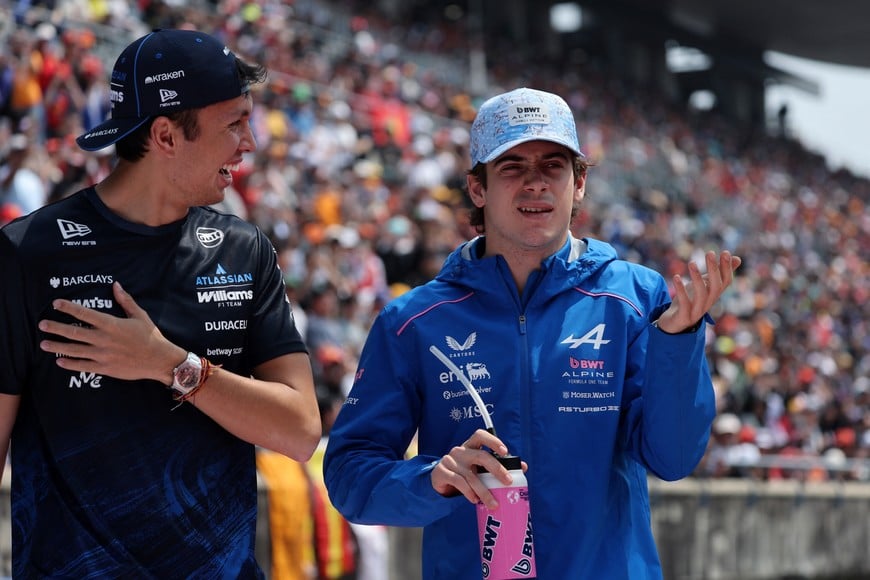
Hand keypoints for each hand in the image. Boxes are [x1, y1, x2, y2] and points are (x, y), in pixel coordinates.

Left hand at [38, 282, 182, 383]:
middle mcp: (104, 339)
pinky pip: (83, 366)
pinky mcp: (105, 368)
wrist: (159, 359)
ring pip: (74, 350)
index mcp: (112, 324)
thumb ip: (125, 300)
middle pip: (74, 332)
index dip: (69, 308)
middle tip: (42, 324)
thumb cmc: (151, 336)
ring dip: (57, 347)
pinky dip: (70, 364)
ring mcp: (103, 355)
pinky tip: (60, 362)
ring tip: (44, 344)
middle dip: (56, 328)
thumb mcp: (140, 315)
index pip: (85, 313)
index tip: (56, 304)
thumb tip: (115, 285)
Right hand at [431, 429, 522, 508]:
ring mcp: (450, 461)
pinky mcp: (441, 473)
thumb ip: (497, 465)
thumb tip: (523, 467)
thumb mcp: (478, 466)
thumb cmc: (464, 471)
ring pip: (471, 475)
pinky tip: (475, 500)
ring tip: (493, 503)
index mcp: (470, 446)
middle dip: (497, 469)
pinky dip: (469, 492)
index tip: (505, 451)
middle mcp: (460, 451)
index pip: (480, 435)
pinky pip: (458, 482)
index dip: (493, 441)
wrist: (439, 479)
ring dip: (484, 491)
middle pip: (480, 456)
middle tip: (508, 482)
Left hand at [656, 251, 741, 333]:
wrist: (674, 324)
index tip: (725, 252)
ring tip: (691, 263)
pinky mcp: (684, 317)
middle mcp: (709, 303)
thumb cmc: (691, 300)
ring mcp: (697, 311)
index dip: (727, 268)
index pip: (726, 282)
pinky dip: (681, 290)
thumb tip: (738, 258)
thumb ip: (718, 273)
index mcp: (714, 294)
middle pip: (716, 287)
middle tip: (710, 253)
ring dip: (697, 278)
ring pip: (701, 295)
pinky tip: (676, 277)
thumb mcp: (705, 285)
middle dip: (714, 270)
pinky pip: (684, 304)